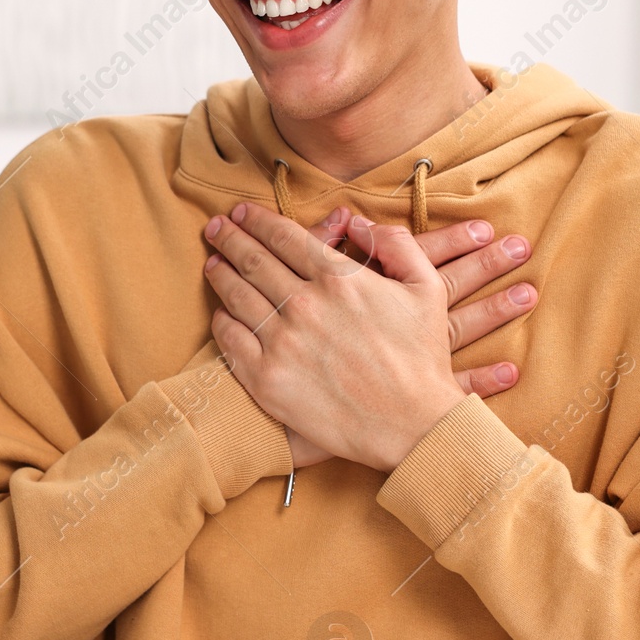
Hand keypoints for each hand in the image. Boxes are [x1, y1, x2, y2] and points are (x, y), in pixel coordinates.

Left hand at [205, 204, 536, 469]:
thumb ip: (395, 244)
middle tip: (216, 227)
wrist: (412, 426)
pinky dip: (221, 321)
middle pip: (254, 260)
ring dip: (220, 273)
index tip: (243, 213)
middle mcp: (304, 304)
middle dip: (230, 237)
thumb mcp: (427, 288)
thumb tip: (357, 222)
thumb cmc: (422, 359)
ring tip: (212, 262)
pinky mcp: (267, 379)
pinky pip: (230, 341)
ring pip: (236, 296)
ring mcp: (282, 342)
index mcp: (339, 278)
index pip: (285, 236)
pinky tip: (221, 312)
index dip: (258, 220)